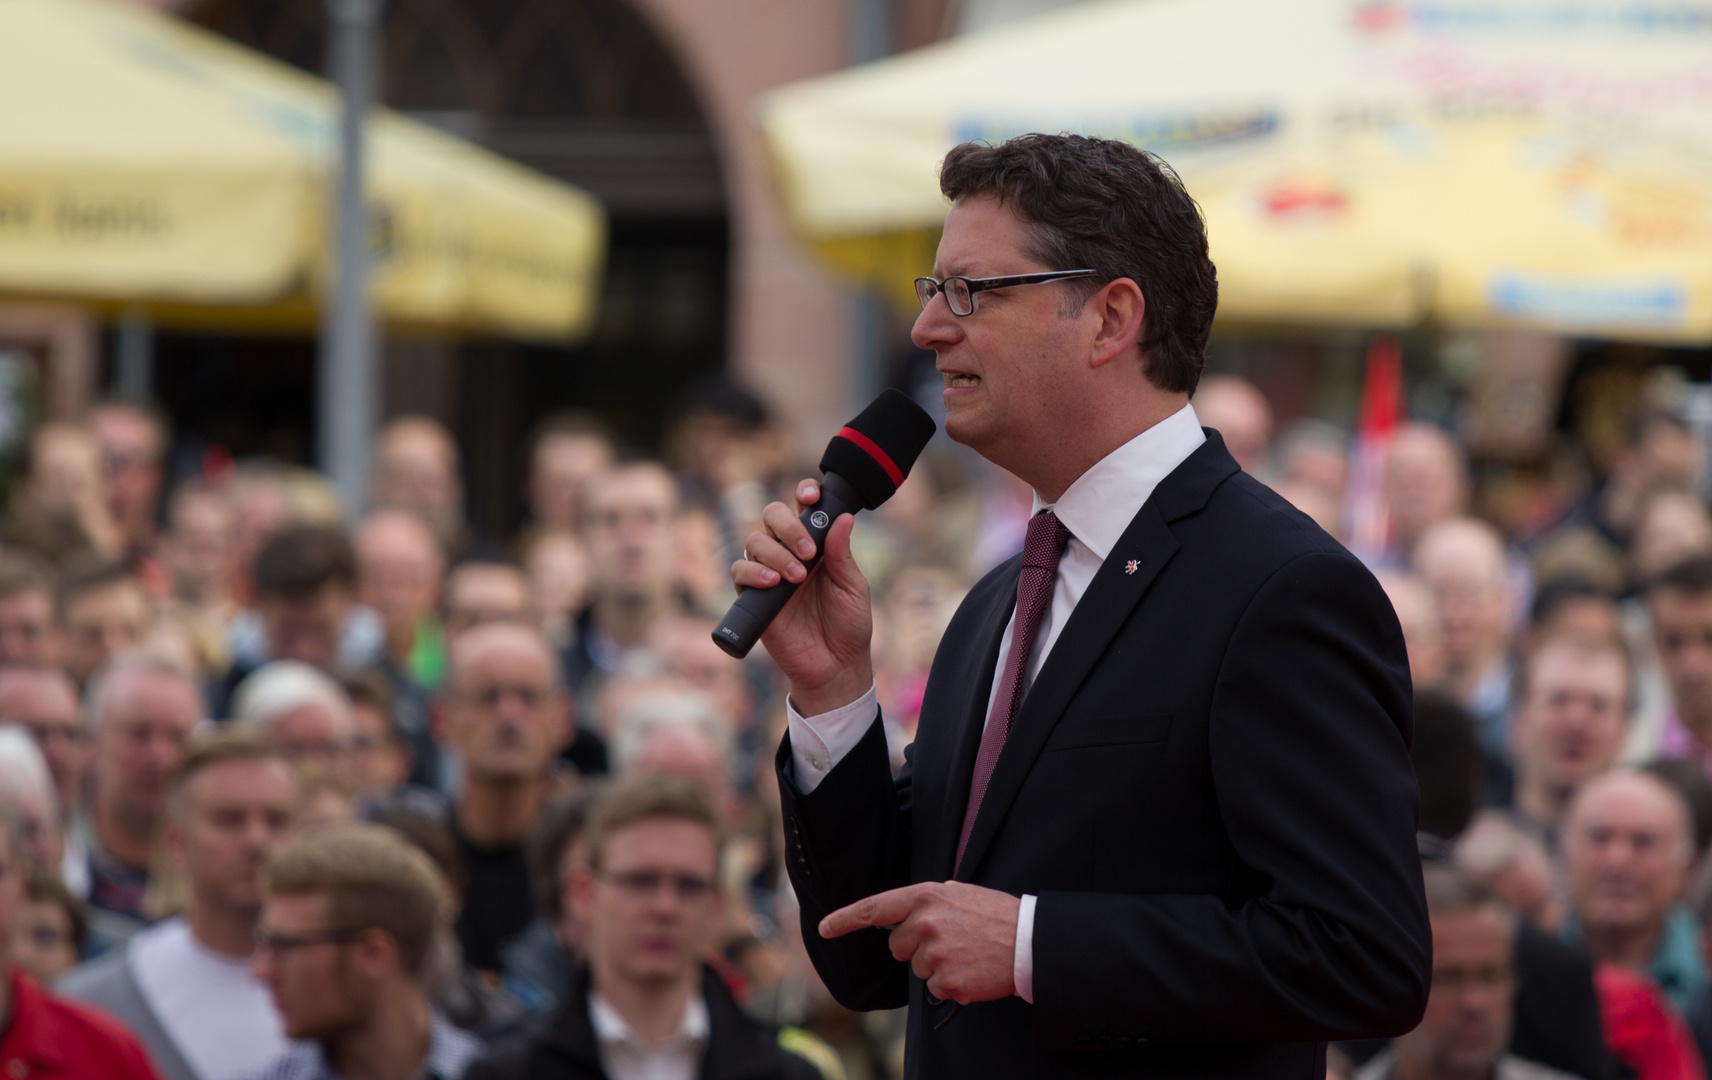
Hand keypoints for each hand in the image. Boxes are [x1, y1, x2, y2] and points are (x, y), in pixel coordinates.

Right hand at [732, 479, 873, 714]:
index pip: (803, 508)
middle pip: (772, 516)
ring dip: (775, 552)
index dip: (803, 493)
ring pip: (754, 541)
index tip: (810, 496)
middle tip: (809, 552)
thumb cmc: (849, 625)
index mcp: (817, 545)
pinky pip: (739, 572)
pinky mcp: (753, 596)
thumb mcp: (853, 587)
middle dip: (787, 525)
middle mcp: (790, 553)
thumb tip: (843, 517)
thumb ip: (843, 553)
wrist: (835, 665)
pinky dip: (753, 572)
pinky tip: (774, 583)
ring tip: (797, 576)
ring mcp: (769, 573)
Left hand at [820, 882, 1019, 1004]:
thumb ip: (926, 902)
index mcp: (925, 897)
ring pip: (917, 969)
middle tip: (950, 939)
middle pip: (898, 947)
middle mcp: (925, 923)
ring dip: (937, 966)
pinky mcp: (947, 981)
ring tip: (966, 952)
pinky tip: (971, 970)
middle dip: (916, 947)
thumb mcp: (958, 893)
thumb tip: (903, 917)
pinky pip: (935, 988)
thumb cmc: (994, 915)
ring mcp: (935, 954)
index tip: (824, 928)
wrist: (1028, 941)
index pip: (876, 908)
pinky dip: (951, 984)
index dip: (845, 919)